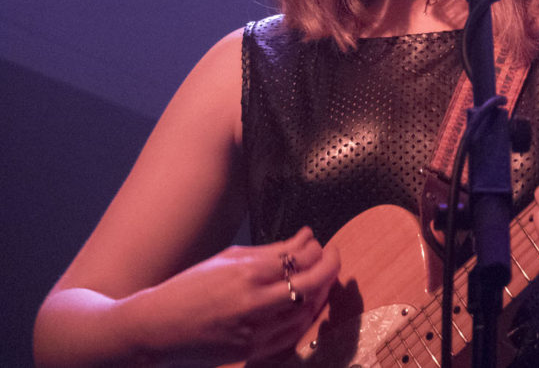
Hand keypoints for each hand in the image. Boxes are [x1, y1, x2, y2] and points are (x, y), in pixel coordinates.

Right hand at [125, 226, 339, 362]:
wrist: (156, 327)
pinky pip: (291, 335)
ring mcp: (253, 330)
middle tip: (333, 256)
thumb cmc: (191, 287)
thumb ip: (272, 250)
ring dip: (321, 292)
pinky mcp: (250, 352)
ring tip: (321, 278)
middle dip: (330, 265)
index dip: (316, 248)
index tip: (317, 243)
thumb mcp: (228, 259)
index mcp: (246, 273)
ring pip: (306, 309)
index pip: (300, 257)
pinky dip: (305, 318)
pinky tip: (306, 305)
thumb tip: (307, 235)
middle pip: (311, 282)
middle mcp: (253, 302)